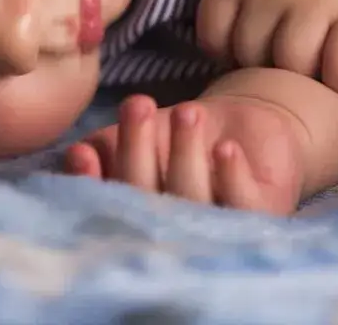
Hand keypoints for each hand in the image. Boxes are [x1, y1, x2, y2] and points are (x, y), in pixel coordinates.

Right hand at [63, 94, 304, 214]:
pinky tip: (226, 148)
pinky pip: (242, 204)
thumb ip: (105, 146)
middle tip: (136, 106)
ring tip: (187, 112)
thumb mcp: (139, 133)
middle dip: (138, 151)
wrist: (245, 121)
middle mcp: (175, 231)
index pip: (109, 206)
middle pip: (149, 201)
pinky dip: (231, 175)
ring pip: (194, 200)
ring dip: (185, 153)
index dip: (92, 184)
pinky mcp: (260, 216)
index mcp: (138, 215)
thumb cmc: (180, 133)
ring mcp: (218, 229)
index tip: (82, 153)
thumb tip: (77, 154)